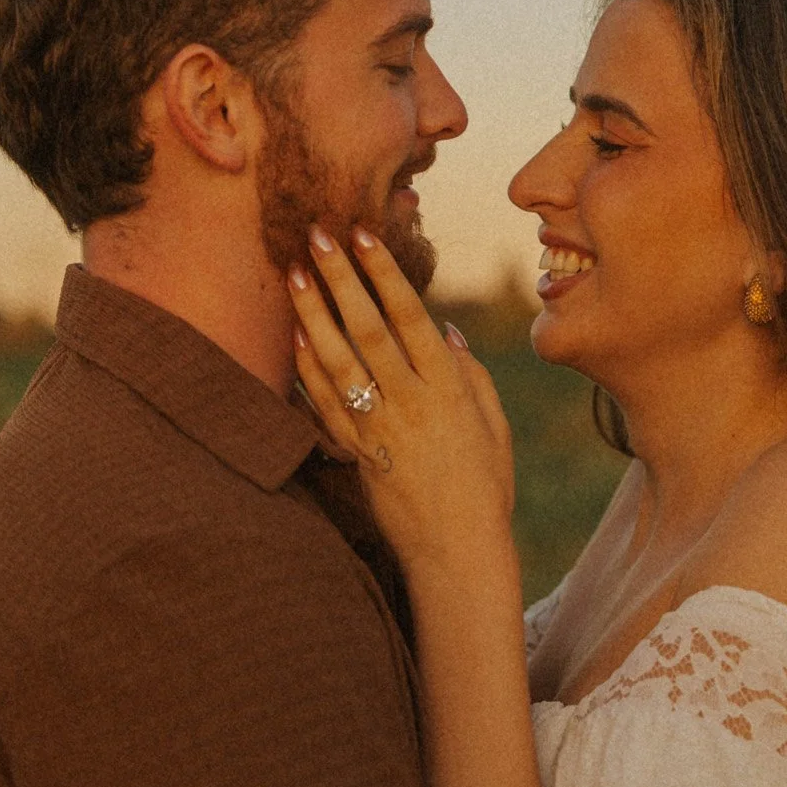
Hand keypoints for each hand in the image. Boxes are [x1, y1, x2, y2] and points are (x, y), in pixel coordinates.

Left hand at [288, 226, 516, 574]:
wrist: (457, 552)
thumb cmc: (484, 487)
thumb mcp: (493, 425)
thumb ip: (472, 375)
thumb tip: (446, 329)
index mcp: (449, 387)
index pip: (411, 315)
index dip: (384, 272)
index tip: (364, 234)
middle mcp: (412, 402)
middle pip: (368, 328)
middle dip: (341, 278)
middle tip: (316, 235)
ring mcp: (379, 429)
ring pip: (338, 361)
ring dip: (313, 314)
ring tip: (293, 275)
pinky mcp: (357, 455)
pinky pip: (325, 405)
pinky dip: (307, 369)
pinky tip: (295, 336)